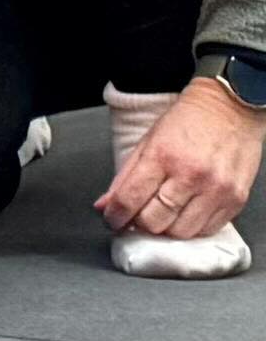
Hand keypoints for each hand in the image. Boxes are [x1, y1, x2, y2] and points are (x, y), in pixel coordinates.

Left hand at [97, 76, 264, 243]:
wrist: (230, 107)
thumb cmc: (189, 122)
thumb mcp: (148, 141)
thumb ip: (125, 177)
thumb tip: (104, 207)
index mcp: (162, 155)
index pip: (129, 200)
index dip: (115, 216)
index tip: (112, 220)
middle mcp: (190, 175)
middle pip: (154, 223)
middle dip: (140, 222)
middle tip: (141, 213)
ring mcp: (215, 190)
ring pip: (179, 233)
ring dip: (167, 228)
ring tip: (166, 211)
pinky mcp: (235, 200)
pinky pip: (206, 231)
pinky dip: (192, 227)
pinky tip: (188, 210)